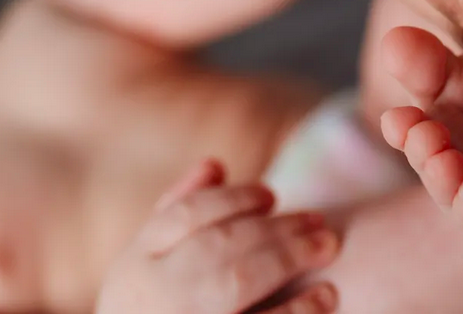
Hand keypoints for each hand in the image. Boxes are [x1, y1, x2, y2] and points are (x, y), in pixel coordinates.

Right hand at [96, 160, 338, 313]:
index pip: (187, 214)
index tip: (273, 195)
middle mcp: (153, 294)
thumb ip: (178, 210)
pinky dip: (296, 310)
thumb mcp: (145, 262)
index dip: (235, 198)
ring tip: (327, 245)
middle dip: (275, 227)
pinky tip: (326, 296)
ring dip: (289, 257)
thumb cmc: (148, 309)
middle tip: (318, 219)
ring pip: (238, 282)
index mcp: (134, 264)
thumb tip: (215, 164)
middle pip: (219, 245)